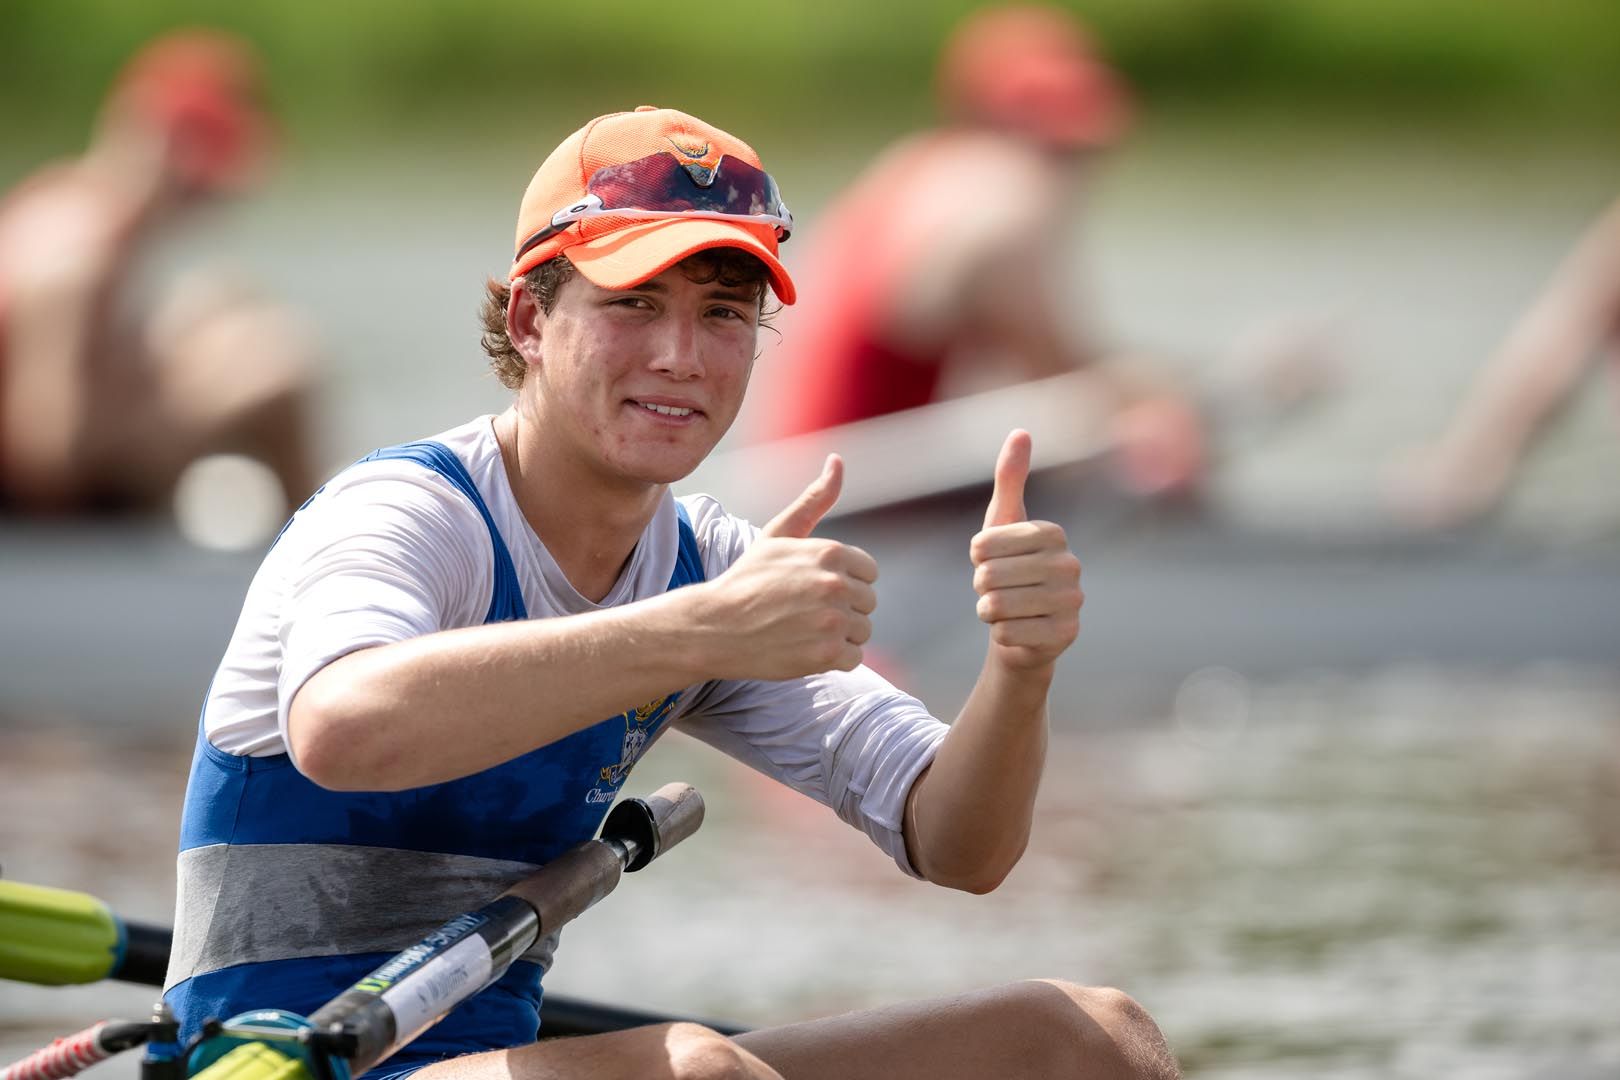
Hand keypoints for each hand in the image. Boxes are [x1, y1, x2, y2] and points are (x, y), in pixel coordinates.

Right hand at [700, 455, 878, 680]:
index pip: (869, 573)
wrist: (715, 626)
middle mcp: (835, 585)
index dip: (844, 582)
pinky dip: (834, 659)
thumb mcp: (779, 534)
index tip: (813, 589)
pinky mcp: (825, 655)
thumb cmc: (747, 578)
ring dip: (839, 635)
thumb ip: (814, 500)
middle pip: (868, 603)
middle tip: (804, 612)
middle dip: (843, 609)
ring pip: (862, 631)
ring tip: (803, 630)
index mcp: (830, 552)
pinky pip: (854, 658)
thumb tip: (837, 460)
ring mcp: (831, 621)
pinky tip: (805, 649)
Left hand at [971, 430, 1081, 672]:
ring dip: (988, 611)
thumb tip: (1021, 431)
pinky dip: (1000, 634)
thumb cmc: (1010, 569)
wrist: (1026, 631)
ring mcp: (1073, 602)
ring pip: (996, 606)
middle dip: (981, 587)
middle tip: (998, 589)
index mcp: (1053, 533)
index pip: (983, 544)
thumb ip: (1010, 479)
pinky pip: (1006, 634)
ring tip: (1005, 609)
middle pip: (988, 576)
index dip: (977, 558)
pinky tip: (1017, 630)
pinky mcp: (1066, 635)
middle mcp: (1071, 565)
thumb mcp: (1003, 522)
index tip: (993, 561)